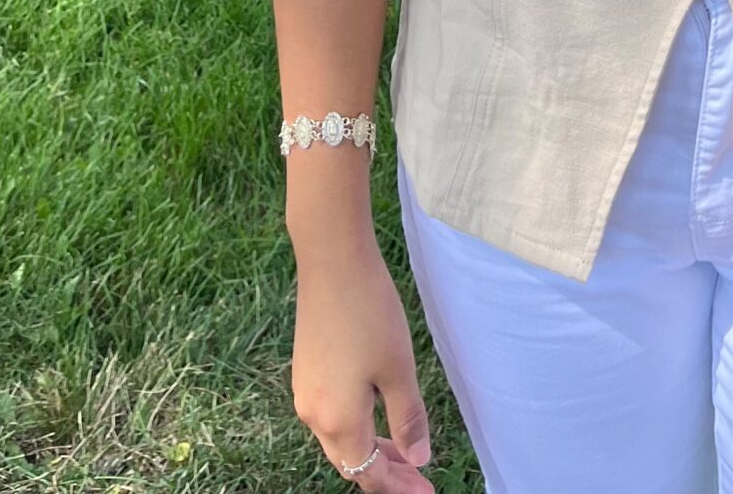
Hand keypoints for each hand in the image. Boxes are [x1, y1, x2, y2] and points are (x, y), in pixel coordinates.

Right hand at [291, 232, 435, 490]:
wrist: (331, 261)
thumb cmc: (370, 313)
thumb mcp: (398, 368)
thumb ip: (407, 418)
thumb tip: (419, 460)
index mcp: (337, 420)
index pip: (368, 473)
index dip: (397, 486)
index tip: (427, 491)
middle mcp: (313, 414)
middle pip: (350, 461)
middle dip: (385, 472)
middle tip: (418, 477)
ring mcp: (305, 391)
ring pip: (339, 439)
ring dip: (371, 448)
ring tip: (405, 450)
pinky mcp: (306, 371)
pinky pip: (331, 415)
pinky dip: (356, 425)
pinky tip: (377, 413)